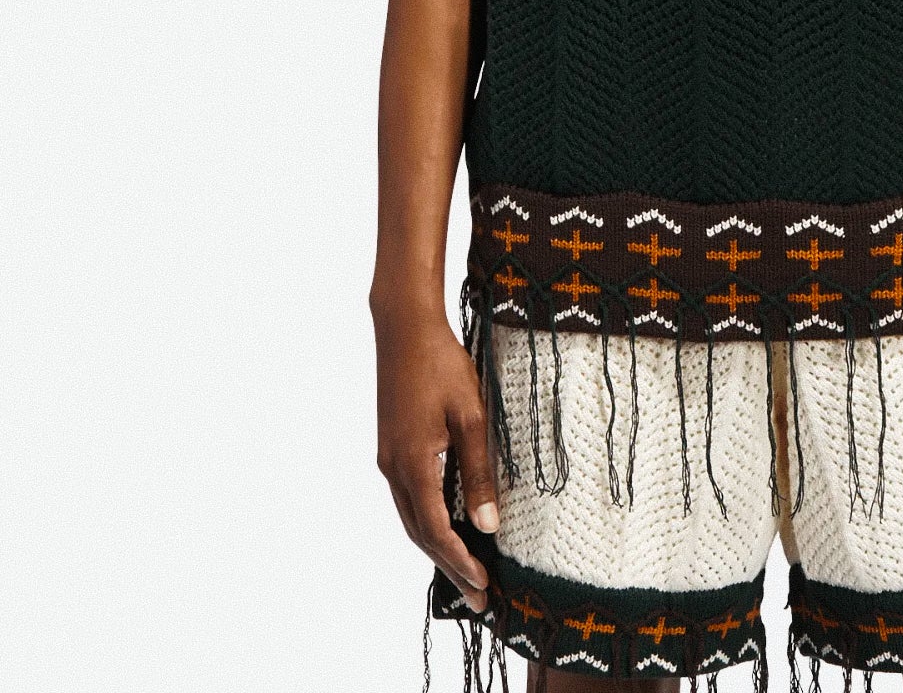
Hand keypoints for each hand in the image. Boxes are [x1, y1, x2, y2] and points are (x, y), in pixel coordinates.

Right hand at [373, 302, 500, 611]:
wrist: (404, 327)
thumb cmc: (443, 364)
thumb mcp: (471, 415)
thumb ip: (479, 471)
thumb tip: (488, 525)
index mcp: (413, 463)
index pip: (436, 531)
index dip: (459, 563)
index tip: (483, 587)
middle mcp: (394, 468)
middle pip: (420, 534)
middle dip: (449, 568)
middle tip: (479, 599)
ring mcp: (388, 458)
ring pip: (412, 519)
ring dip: (437, 548)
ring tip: (467, 573)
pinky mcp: (391, 447)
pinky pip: (409, 498)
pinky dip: (428, 523)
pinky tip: (448, 528)